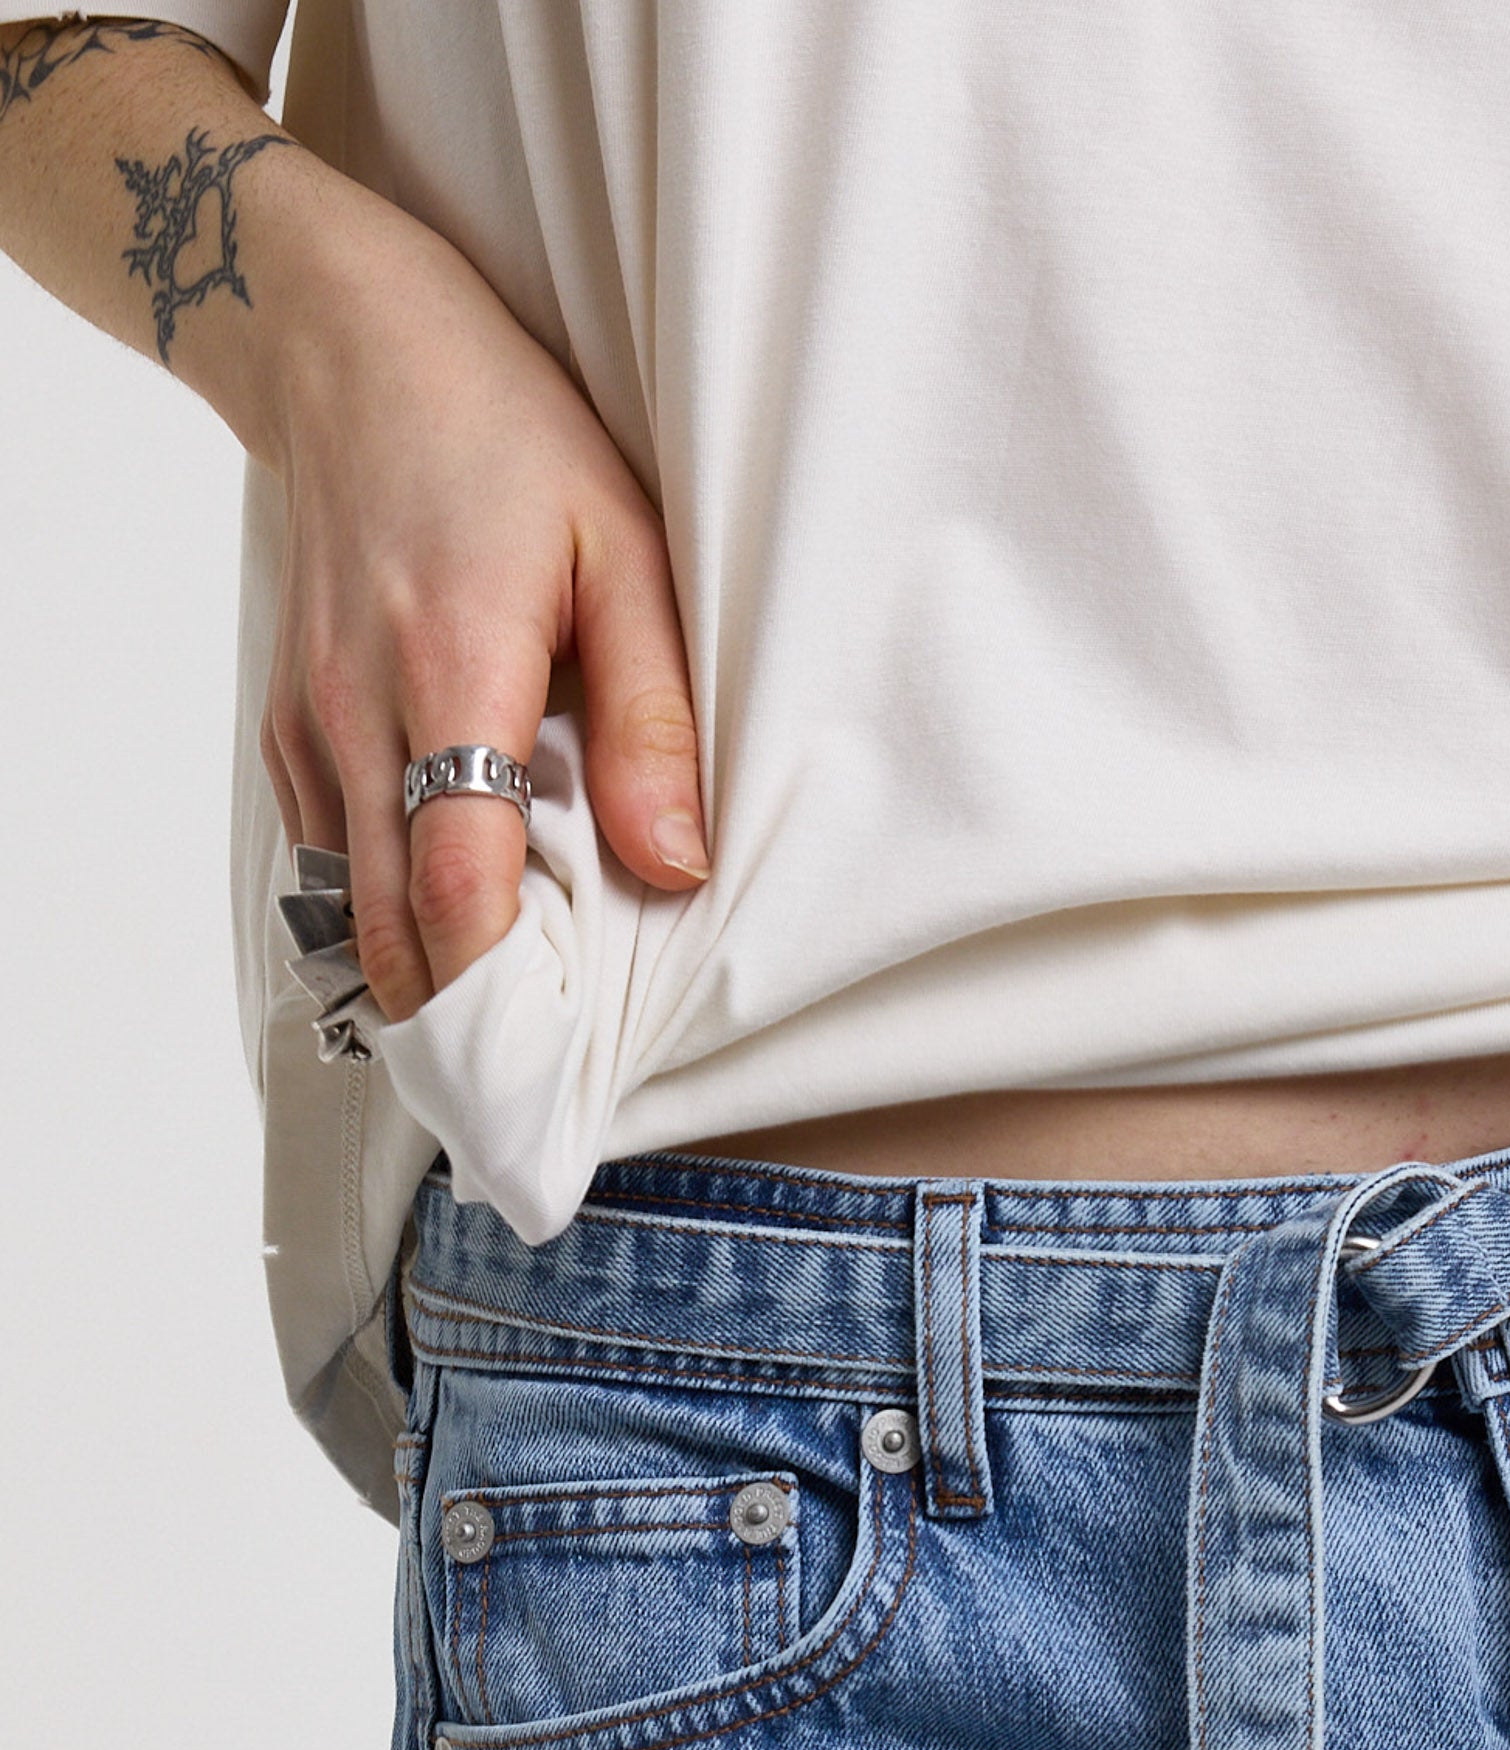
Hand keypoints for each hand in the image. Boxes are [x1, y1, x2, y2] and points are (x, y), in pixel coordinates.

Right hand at [250, 171, 706, 1019]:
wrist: (346, 349)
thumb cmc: (504, 436)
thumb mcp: (624, 549)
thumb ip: (655, 715)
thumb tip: (678, 864)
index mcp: (454, 672)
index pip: (457, 886)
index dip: (496, 995)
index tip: (550, 1069)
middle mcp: (360, 714)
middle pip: (394, 930)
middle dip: (463, 1025)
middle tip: (540, 1099)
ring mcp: (311, 725)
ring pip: (352, 911)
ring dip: (424, 979)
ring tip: (508, 1037)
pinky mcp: (290, 728)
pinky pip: (332, 861)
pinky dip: (388, 915)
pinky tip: (455, 938)